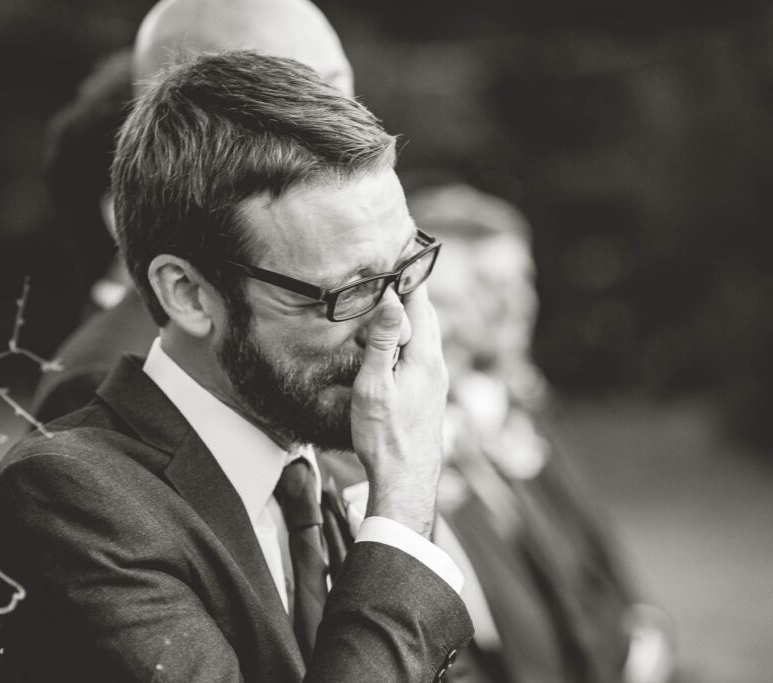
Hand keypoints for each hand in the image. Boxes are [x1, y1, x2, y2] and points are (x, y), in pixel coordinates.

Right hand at [350, 285, 447, 536]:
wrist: (406, 480)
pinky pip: (422, 354)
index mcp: (425, 357)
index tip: (403, 248)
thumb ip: (384, 341)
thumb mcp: (375, 386)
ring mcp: (436, 381)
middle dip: (411, 292)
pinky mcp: (430, 395)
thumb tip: (394, 298)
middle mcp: (437, 365)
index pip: (419, 303)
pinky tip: (393, 345)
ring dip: (410, 317)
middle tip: (394, 270)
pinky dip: (409, 339)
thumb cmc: (385, 437)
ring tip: (391, 301)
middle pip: (427, 316)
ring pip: (426, 336)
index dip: (409, 275)